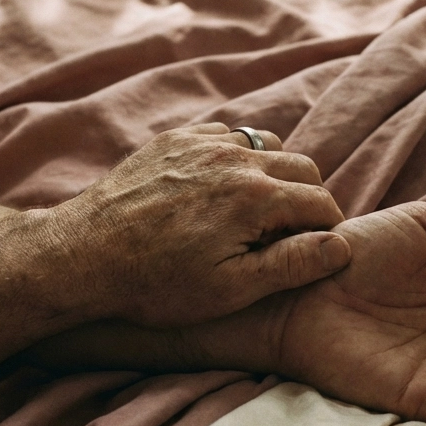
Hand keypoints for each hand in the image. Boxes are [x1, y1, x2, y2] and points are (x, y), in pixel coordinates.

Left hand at [47, 124, 350, 325]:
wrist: (83, 255)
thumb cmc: (157, 283)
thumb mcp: (231, 289)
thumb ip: (292, 264)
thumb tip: (342, 245)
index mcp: (256, 196)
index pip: (322, 201)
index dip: (328, 229)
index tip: (316, 251)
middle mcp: (235, 157)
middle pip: (302, 167)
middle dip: (307, 199)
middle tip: (289, 235)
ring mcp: (203, 142)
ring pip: (267, 145)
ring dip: (274, 174)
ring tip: (257, 213)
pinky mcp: (176, 138)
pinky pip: (227, 135)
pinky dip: (238, 157)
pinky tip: (221, 190)